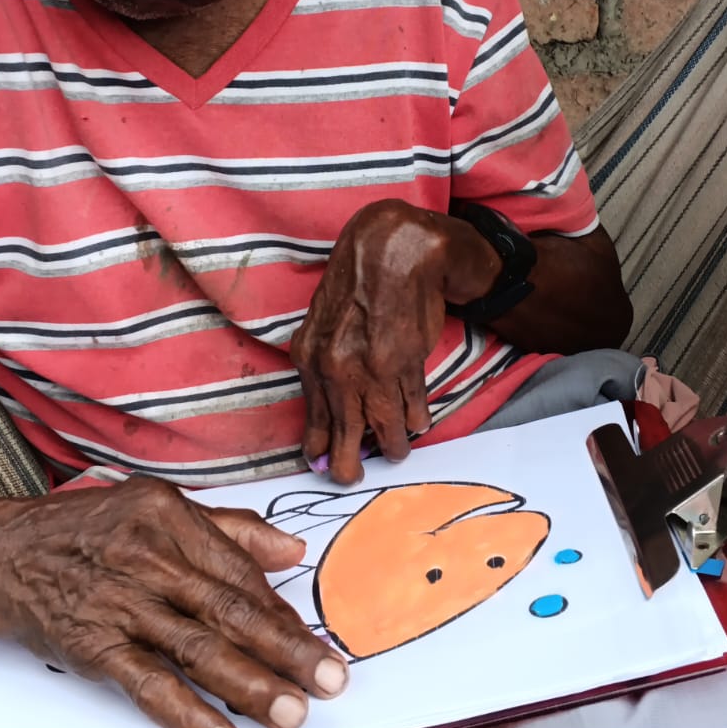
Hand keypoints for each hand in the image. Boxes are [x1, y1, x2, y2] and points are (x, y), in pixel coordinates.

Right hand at [0, 477, 349, 727]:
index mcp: (169, 516)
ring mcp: (118, 602)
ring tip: (293, 712)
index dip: (283, 612)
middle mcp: (148, 556)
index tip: (318, 642)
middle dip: (288, 650)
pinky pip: (147, 684)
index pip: (241, 572)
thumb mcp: (151, 504)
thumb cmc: (76, 528)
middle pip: (231, 609)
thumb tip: (291, 550)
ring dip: (251, 686)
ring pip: (198, 648)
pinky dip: (186, 714)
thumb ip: (227, 528)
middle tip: (332, 680)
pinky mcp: (90, 644)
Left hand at [289, 199, 500, 483]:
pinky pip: (412, 406)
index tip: (325, 462)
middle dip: (351, 463)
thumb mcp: (322, 324)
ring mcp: (374, 370)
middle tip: (353, 476)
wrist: (393, 251)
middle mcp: (338, 370)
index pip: (314, 420)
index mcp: (311, 359)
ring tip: (397, 450)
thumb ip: (320, 367)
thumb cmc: (356, 285)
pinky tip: (416, 423)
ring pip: (385, 427)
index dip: (321, 448)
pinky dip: (415, 418)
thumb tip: (322, 416)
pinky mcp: (408, 364)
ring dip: (393, 444)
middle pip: (345, 437)